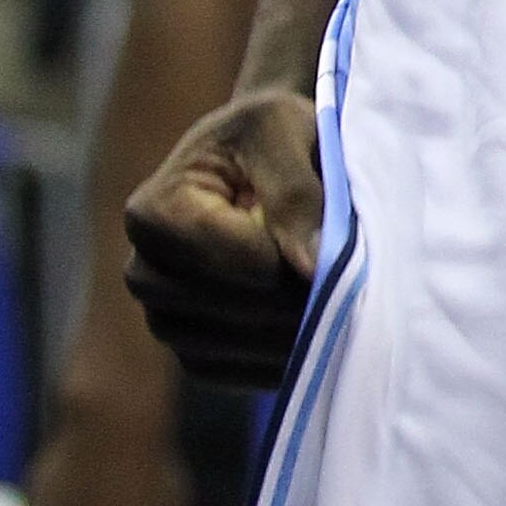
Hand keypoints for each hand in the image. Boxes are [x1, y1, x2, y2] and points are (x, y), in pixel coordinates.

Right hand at [122, 89, 322, 384]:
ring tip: (342, 302)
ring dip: (296, 335)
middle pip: (236, 311)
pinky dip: (280, 361)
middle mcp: (144, 272)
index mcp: (154, 213)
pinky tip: (317, 329)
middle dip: (303, 299)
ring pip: (236, 350)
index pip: (241, 262)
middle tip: (360, 280)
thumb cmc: (268, 133)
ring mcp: (163, 319)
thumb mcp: (282, 129)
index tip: (346, 245)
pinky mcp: (191, 352)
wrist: (256, 159)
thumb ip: (295, 191)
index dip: (301, 261)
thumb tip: (310, 268)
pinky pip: (236, 376)